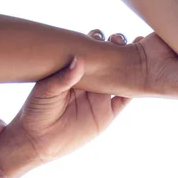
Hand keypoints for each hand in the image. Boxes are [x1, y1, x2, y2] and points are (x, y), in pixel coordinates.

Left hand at [6, 29, 135, 164]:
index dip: (98, 40)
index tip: (100, 36)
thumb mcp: (46, 90)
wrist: (38, 141)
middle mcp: (90, 83)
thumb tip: (79, 59)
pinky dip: (134, 90)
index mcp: (75, 72)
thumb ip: (63, 77)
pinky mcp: (106, 115)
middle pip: (110, 61)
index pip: (91, 51)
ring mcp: (100, 98)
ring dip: (129, 65)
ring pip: (121, 78)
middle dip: (117, 47)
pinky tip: (140, 80)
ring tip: (134, 54)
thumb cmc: (36, 111)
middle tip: (118, 40)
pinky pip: (124, 100)